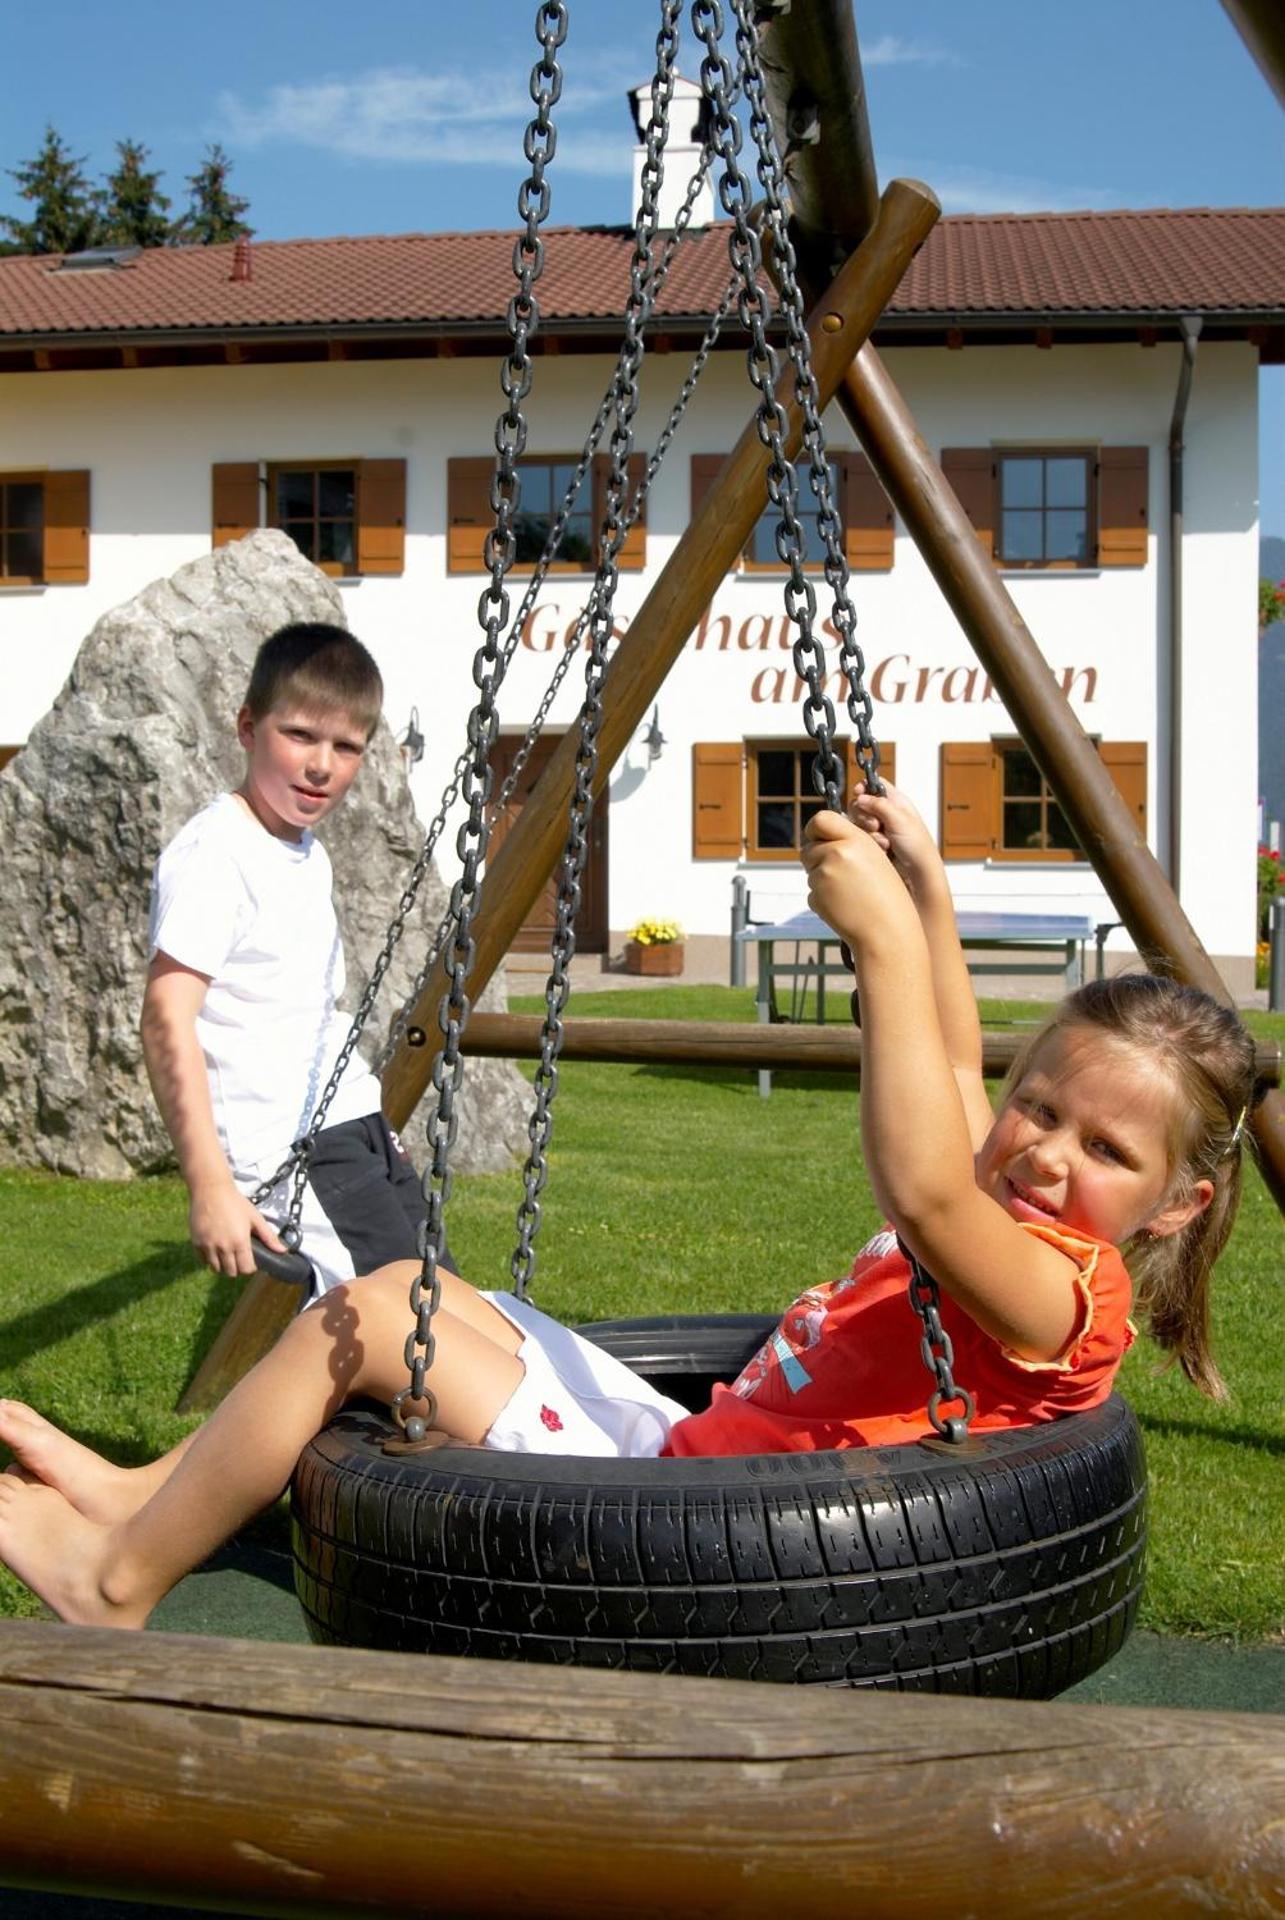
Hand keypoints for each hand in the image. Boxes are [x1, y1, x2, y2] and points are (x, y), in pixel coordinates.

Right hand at [189, 1180, 285, 1278]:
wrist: (211, 1190)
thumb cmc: (235, 1202)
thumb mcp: (255, 1218)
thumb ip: (269, 1236)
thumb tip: (283, 1250)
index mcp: (240, 1242)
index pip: (245, 1269)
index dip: (250, 1267)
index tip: (250, 1261)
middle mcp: (223, 1247)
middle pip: (231, 1272)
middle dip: (236, 1268)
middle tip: (238, 1258)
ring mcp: (208, 1246)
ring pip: (216, 1269)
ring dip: (222, 1265)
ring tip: (227, 1254)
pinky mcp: (196, 1243)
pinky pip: (203, 1260)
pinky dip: (209, 1258)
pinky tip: (215, 1248)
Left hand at [801, 806, 915, 950]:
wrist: (888, 931)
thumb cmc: (887, 897)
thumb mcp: (876, 858)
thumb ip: (850, 844)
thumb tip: (822, 837)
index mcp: (856, 839)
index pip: (820, 819)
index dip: (815, 829)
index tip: (819, 837)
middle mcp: (837, 853)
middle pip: (808, 848)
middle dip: (817, 858)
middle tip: (840, 874)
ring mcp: (824, 875)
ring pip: (810, 871)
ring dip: (822, 880)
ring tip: (850, 893)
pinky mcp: (816, 896)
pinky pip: (812, 893)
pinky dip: (823, 899)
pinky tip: (844, 906)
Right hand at [849, 779, 942, 898]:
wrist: (918, 874)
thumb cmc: (918, 847)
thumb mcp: (901, 820)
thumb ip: (879, 805)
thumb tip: (860, 797)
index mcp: (896, 801)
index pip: (875, 784)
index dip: (864, 787)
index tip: (859, 795)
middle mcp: (886, 813)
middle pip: (860, 803)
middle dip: (864, 815)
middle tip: (876, 825)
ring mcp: (878, 829)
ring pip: (857, 822)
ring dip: (868, 832)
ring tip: (884, 842)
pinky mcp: (872, 843)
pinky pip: (859, 837)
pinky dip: (868, 843)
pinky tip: (882, 849)